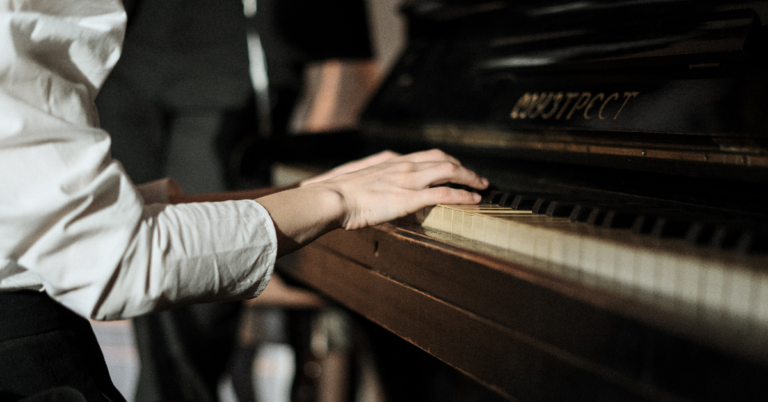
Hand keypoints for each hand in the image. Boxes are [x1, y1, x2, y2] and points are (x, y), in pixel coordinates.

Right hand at [303, 149, 487, 229]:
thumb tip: (379, 191)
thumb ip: (376, 181)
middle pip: (444, 159)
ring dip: (470, 178)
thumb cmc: (341, 194)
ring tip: (482, 186)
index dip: (447, 161)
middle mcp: (404, 166)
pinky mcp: (410, 198)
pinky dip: (463, 196)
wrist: (333, 198)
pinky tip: (473, 200)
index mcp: (392, 161)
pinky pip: (444, 194)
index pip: (428, 155)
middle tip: (477, 177)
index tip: (457, 168)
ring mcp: (408, 180)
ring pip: (449, 172)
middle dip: (464, 168)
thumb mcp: (361, 180)